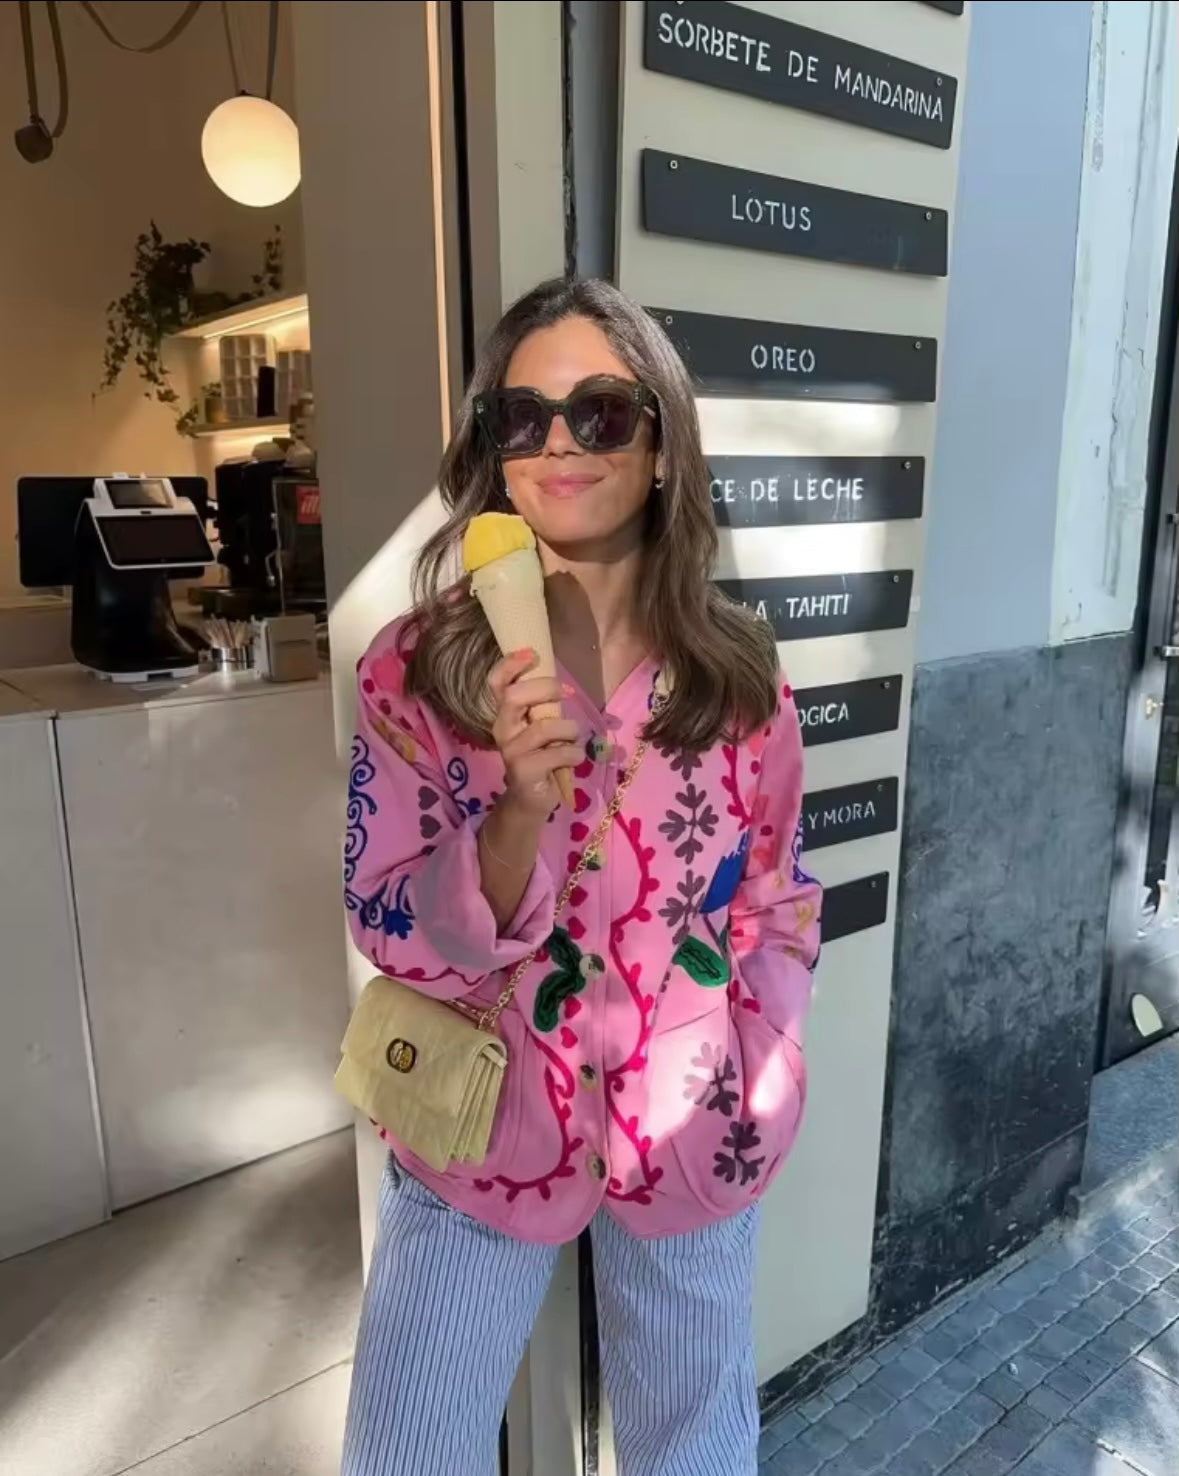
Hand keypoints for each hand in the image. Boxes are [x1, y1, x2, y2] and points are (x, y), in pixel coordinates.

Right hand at [489, 649, 581, 819]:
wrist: (530, 799)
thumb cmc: (541, 756)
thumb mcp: (541, 726)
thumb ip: (544, 705)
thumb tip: (561, 682)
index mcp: (505, 714)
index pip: (496, 683)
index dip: (510, 664)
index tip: (533, 653)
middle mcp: (502, 729)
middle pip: (515, 697)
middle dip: (545, 688)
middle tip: (566, 693)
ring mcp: (511, 752)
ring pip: (542, 727)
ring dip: (568, 729)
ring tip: (574, 738)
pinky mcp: (524, 771)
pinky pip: (557, 754)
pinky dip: (574, 753)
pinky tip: (575, 758)